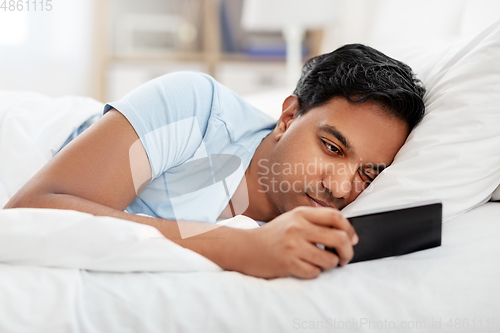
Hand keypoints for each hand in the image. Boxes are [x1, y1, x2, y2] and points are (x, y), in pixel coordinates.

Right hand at [239, 206, 358, 278]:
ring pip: (330, 260)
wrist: (246, 248)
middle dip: (348, 252)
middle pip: (339, 238)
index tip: (352, 239)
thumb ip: (317, 222)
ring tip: (323, 263)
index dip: (349, 229)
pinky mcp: (288, 264)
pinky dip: (315, 272)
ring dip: (331, 265)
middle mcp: (297, 227)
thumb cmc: (274, 235)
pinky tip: (306, 267)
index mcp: (301, 213)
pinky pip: (315, 272)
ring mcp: (292, 246)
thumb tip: (348, 235)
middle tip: (345, 257)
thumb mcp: (293, 219)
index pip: (336, 217)